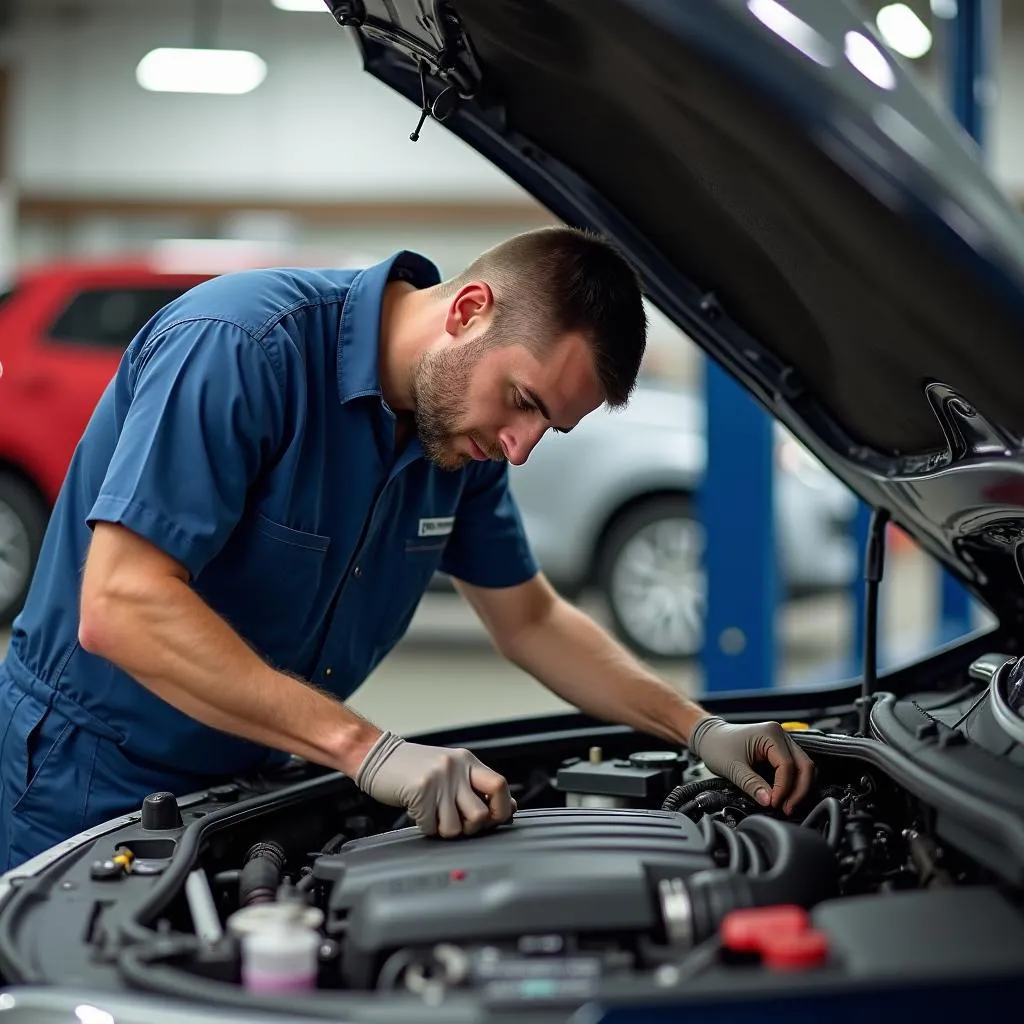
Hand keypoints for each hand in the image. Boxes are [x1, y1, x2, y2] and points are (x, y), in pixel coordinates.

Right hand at [354, 731, 515, 837]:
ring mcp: (439, 778)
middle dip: (470, 828)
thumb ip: (478, 787)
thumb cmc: (414, 767)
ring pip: (455, 827)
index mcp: (468, 761)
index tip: (492, 820)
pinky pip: (430, 826)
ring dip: (443, 829)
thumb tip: (508, 807)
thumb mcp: (451, 770)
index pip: (500, 786)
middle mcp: (457, 767)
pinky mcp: (420, 790)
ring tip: (433, 815)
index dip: (501, 809)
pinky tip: (418, 812)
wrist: (376, 755)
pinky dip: (424, 826)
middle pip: (481, 814)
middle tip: (456, 822)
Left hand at [687, 717, 814, 814]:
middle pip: (804, 765)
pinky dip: (794, 783)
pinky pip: (796, 767)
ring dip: (799, 788)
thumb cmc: (717, 746)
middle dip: (799, 790)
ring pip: (804, 767)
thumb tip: (769, 801)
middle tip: (787, 809)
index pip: (787, 765)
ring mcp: (783, 741)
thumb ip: (752, 784)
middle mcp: (781, 735)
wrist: (709, 737)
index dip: (783, 788)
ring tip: (787, 806)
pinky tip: (785, 797)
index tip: (774, 803)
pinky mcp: (781, 750)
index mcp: (771, 734)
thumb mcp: (732, 768)